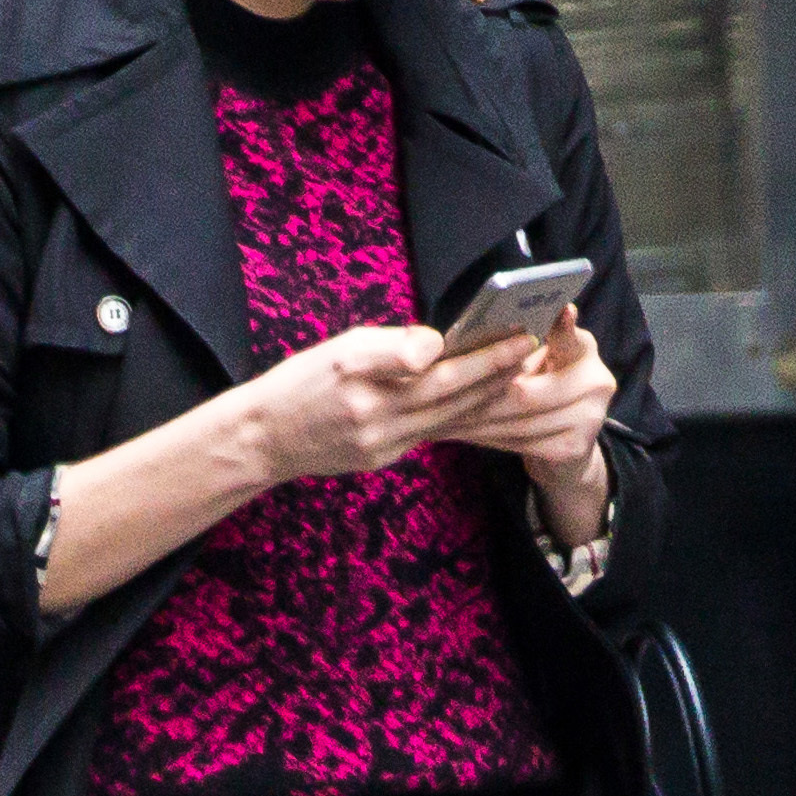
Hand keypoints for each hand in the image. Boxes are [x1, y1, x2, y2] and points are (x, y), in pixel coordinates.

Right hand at [249, 323, 532, 486]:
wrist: (264, 440)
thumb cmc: (299, 385)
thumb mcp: (339, 350)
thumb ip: (391, 347)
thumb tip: (436, 345)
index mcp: (373, 389)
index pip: (445, 372)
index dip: (487, 357)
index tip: (520, 338)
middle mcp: (384, 423)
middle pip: (455, 400)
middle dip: (497, 376)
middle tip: (531, 353)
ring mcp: (386, 446)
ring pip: (448, 419)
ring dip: (485, 398)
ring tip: (515, 374)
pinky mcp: (384, 458)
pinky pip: (432, 433)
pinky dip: (459, 416)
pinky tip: (477, 402)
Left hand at [447, 309, 616, 491]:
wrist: (566, 450)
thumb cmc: (539, 391)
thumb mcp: (535, 360)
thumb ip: (520, 340)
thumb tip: (489, 319)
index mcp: (584, 349)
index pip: (569, 336)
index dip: (561, 327)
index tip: (558, 311)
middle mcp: (597, 381)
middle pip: (527, 391)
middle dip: (480, 397)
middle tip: (440, 399)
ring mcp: (590, 417)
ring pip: (520, 420)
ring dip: (478, 421)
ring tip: (444, 418)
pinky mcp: (576, 448)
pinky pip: (522, 443)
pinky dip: (490, 439)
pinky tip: (465, 433)